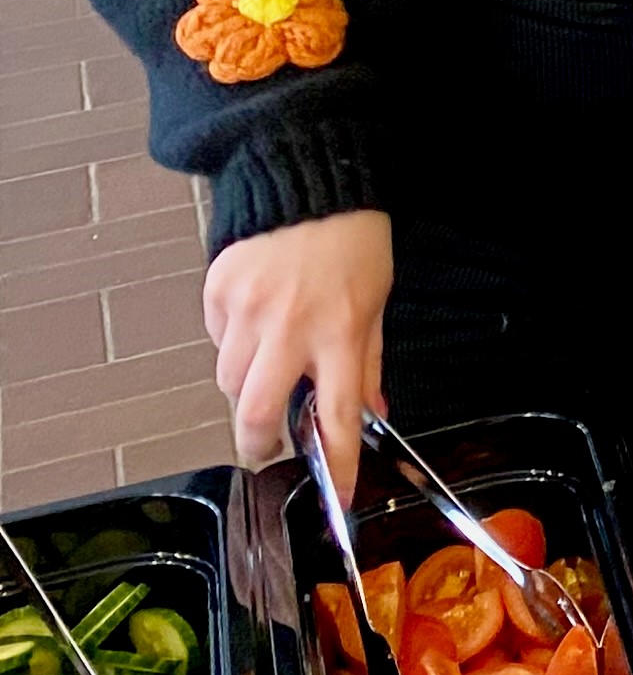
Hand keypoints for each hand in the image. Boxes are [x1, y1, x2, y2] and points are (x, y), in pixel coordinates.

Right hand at [206, 209, 392, 471]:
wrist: (308, 181)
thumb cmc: (353, 241)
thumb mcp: (375, 302)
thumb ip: (367, 361)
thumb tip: (373, 411)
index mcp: (339, 332)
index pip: (338, 415)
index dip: (336, 462)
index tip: (336, 494)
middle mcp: (289, 327)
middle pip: (252, 412)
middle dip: (255, 444)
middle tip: (265, 447)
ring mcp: (246, 311)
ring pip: (227, 379)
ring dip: (245, 385)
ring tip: (269, 362)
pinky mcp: (216, 293)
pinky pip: (216, 339)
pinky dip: (232, 342)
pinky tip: (254, 319)